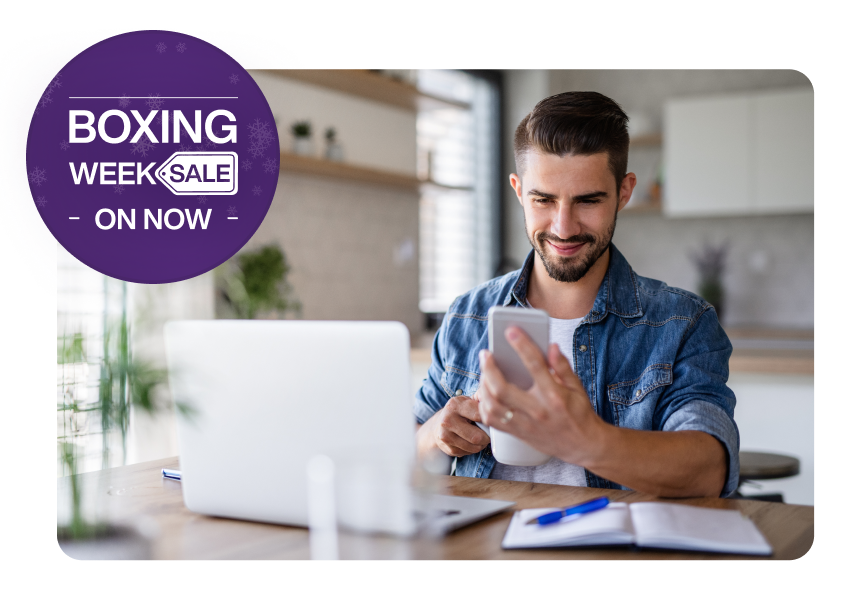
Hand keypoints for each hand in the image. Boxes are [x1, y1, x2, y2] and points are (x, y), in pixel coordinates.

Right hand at [418, 396, 489, 457]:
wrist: (438, 425)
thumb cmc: (458, 412)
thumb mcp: (466, 401)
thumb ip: (480, 399)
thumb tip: (495, 401)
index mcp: (454, 404)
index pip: (479, 415)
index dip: (489, 420)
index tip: (492, 421)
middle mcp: (447, 420)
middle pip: (477, 436)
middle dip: (487, 437)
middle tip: (488, 433)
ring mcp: (446, 435)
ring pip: (474, 446)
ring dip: (481, 444)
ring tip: (480, 438)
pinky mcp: (448, 448)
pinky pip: (469, 453)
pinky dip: (473, 449)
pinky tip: (470, 442)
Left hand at [476, 327, 606, 465]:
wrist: (584, 446)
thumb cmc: (580, 414)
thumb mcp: (577, 387)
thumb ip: (562, 366)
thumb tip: (551, 346)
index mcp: (555, 396)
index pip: (535, 365)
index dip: (522, 345)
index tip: (511, 330)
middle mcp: (538, 411)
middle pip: (503, 389)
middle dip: (489, 368)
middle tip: (486, 354)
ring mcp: (526, 424)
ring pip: (493, 406)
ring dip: (483, 386)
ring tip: (484, 372)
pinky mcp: (519, 433)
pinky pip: (493, 421)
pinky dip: (484, 405)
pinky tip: (485, 393)